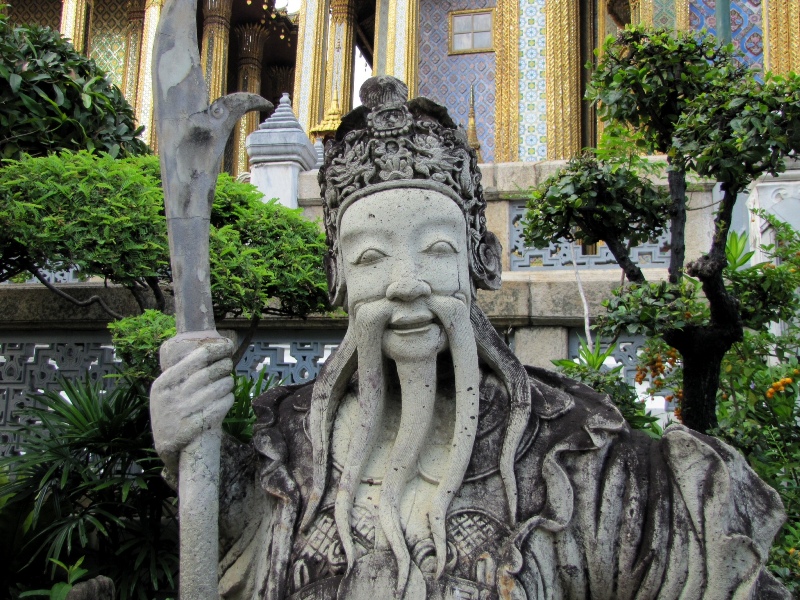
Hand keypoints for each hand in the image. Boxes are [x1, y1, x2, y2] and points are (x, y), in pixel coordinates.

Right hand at [150, 336, 234, 473]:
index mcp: (164, 382)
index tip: (227, 346)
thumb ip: (180, 374)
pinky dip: (228, 400)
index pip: (197, 357)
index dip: (217, 349)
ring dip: (228, 382)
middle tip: (228, 365)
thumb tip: (210, 351)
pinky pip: (219, 408)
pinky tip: (228, 397)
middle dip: (224, 366)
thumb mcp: (165, 390)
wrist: (165, 444)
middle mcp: (173, 396)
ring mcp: (183, 412)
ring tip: (228, 381)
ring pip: (217, 389)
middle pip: (209, 372)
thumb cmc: (170, 410)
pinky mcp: (194, 428)